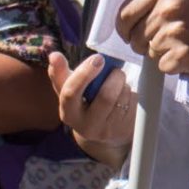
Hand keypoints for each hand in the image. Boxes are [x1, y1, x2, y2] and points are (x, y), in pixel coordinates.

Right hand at [47, 50, 132, 168]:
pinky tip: (125, 97)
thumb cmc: (83, 105)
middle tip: (115, 70)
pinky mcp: (126, 131)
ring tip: (118, 84)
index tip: (98, 58)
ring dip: (123, 84)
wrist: (102, 133)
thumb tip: (54, 55)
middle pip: (106, 96)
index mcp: (68, 115)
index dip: (84, 74)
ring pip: (123, 97)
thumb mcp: (69, 92)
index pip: (70, 93)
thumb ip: (60, 73)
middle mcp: (87, 127)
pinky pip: (134, 103)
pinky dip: (132, 93)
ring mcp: (108, 131)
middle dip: (114, 76)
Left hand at [115, 0, 188, 75]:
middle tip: (168, 40)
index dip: (123, 29)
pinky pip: (163, 67)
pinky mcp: (182, 54)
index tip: (127, 35)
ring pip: (149, 54)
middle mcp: (167, 9)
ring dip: (163, 54)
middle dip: (146, 44)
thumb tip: (125, 22)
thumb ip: (154, 2)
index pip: (125, 13)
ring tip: (184, 43)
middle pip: (135, 38)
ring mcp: (174, 32)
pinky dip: (174, 65)